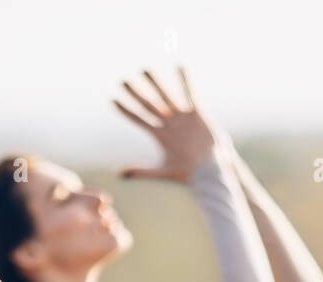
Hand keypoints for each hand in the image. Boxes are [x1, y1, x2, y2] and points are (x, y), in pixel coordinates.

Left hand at [112, 66, 222, 183]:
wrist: (209, 172)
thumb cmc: (186, 173)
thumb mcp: (161, 171)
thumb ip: (141, 171)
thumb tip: (120, 174)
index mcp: (159, 136)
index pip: (138, 119)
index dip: (126, 110)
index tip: (113, 100)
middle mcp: (168, 124)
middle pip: (148, 105)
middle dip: (136, 93)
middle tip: (122, 81)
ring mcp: (182, 118)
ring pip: (165, 96)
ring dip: (155, 83)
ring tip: (144, 69)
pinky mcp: (197, 115)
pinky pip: (190, 94)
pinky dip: (185, 81)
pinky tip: (180, 66)